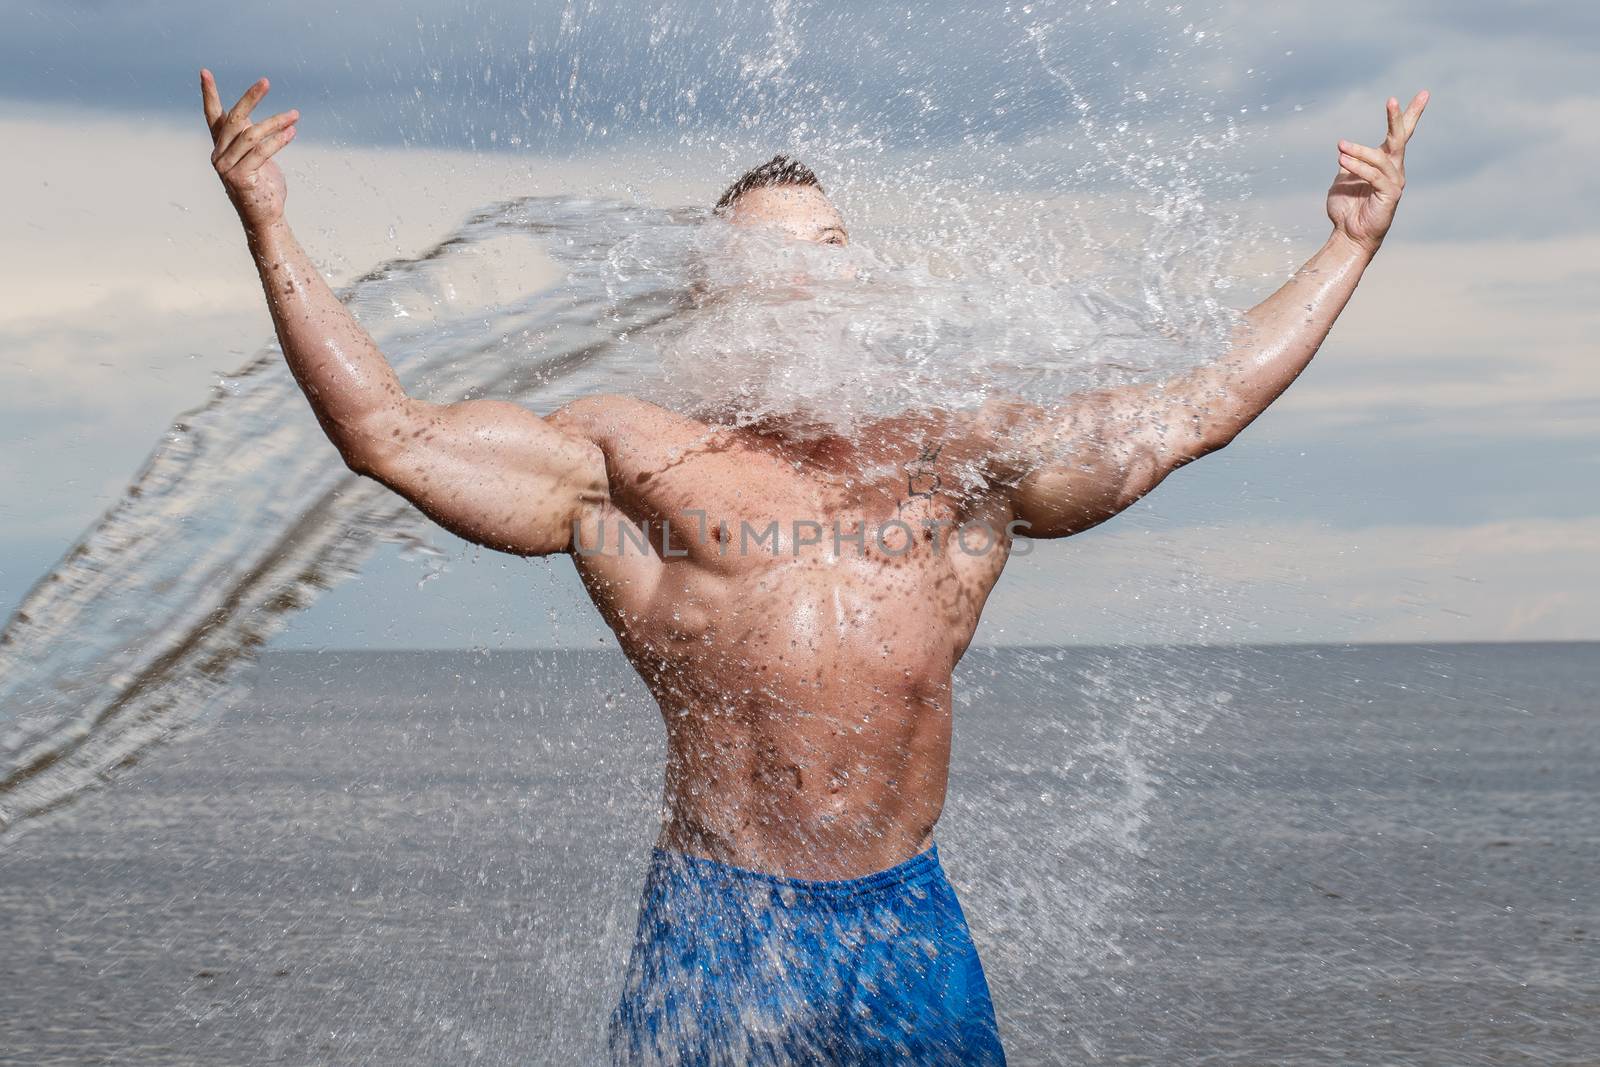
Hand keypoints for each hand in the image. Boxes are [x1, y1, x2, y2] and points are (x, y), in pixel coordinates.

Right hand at [201, 69, 298, 229]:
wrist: (266, 219)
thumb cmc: (264, 188)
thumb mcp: (257, 159)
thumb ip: (252, 140)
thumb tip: (255, 121)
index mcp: (221, 147)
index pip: (213, 116)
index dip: (209, 94)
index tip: (204, 72)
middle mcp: (219, 155)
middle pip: (234, 119)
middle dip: (250, 98)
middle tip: (266, 82)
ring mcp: (227, 167)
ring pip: (251, 135)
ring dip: (275, 122)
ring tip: (295, 114)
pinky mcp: (240, 178)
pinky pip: (261, 152)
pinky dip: (278, 140)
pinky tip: (292, 132)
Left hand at [1326, 90, 1427, 254]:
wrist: (1349, 235)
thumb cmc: (1346, 209)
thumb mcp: (1343, 180)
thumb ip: (1348, 165)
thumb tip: (1345, 153)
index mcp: (1385, 163)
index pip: (1400, 135)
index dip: (1410, 114)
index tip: (1423, 94)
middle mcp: (1394, 169)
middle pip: (1400, 138)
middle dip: (1397, 119)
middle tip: (1392, 100)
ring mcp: (1394, 181)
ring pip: (1380, 157)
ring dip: (1358, 150)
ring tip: (1341, 146)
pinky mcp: (1389, 194)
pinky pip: (1373, 175)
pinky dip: (1357, 166)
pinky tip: (1343, 161)